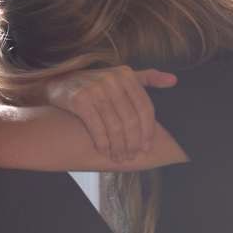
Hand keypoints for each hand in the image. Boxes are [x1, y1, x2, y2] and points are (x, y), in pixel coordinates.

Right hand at [44, 66, 176, 161]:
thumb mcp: (121, 76)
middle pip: (131, 120)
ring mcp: (95, 89)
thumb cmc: (94, 83)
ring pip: (115, 126)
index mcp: (126, 75)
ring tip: (118, 157)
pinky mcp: (80, 100)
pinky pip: (97, 127)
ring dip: (118, 146)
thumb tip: (174, 80)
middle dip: (133, 142)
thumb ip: (147, 78)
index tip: (146, 147)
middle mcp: (112, 79)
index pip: (145, 107)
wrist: (58, 83)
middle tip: (131, 156)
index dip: (148, 131)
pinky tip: (104, 150)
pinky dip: (102, 142)